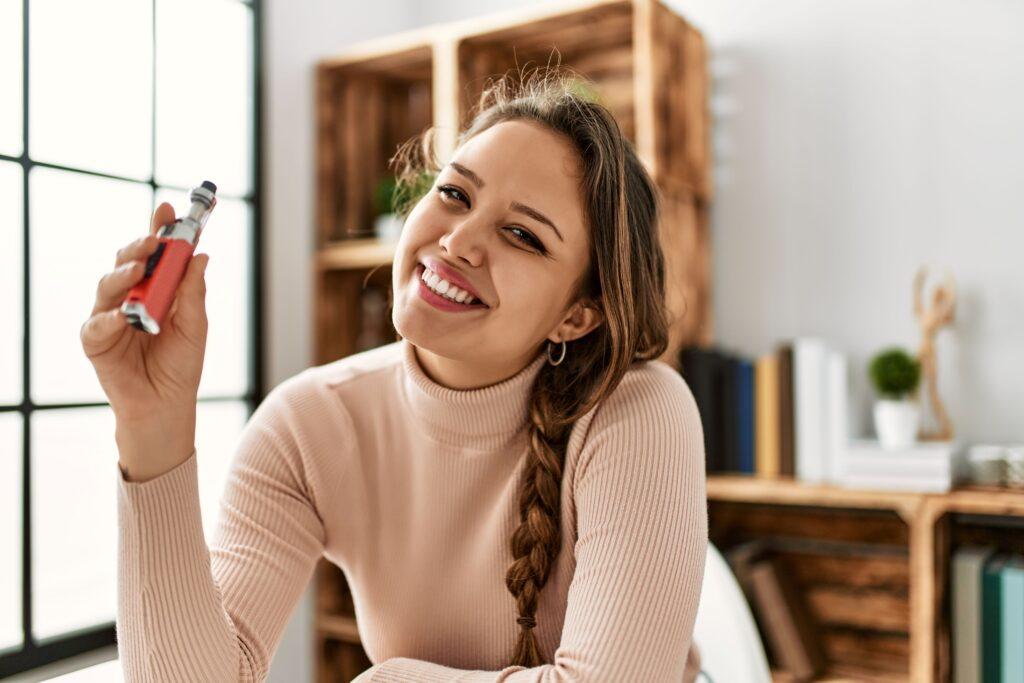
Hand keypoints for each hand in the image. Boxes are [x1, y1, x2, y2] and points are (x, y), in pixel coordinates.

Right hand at [80, 202, 209, 424]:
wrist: (166, 405)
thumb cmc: (181, 365)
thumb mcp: (195, 326)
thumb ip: (193, 292)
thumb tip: (200, 254)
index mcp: (157, 288)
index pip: (157, 253)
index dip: (160, 229)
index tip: (168, 208)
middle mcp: (131, 295)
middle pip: (129, 261)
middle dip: (140, 246)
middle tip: (154, 239)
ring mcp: (110, 315)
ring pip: (109, 283)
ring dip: (125, 273)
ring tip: (140, 268)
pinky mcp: (96, 340)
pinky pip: (97, 324)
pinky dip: (109, 318)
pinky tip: (123, 316)